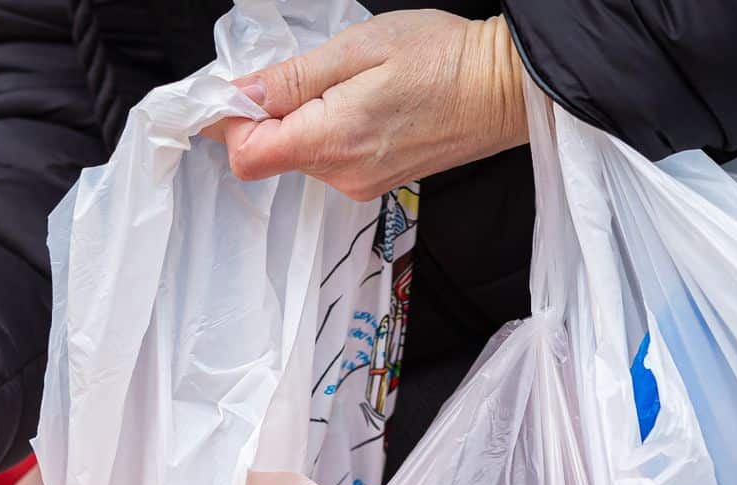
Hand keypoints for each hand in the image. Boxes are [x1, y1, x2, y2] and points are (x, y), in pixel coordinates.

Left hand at [211, 12, 527, 199]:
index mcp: (333, 141)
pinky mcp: (371, 181)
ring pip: (297, 155)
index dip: (229, 120)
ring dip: (300, 120)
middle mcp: (342, 175)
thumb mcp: (359, 48)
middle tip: (301, 73)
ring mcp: (357, 184)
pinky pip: (326, 158)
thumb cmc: (444, 59)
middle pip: (268, 155)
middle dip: (267, 114)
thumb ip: (292, 78)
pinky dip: (325, 129)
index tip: (234, 91)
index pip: (247, 154)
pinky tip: (358, 102)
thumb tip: (239, 93)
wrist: (507, 89)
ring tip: (344, 85)